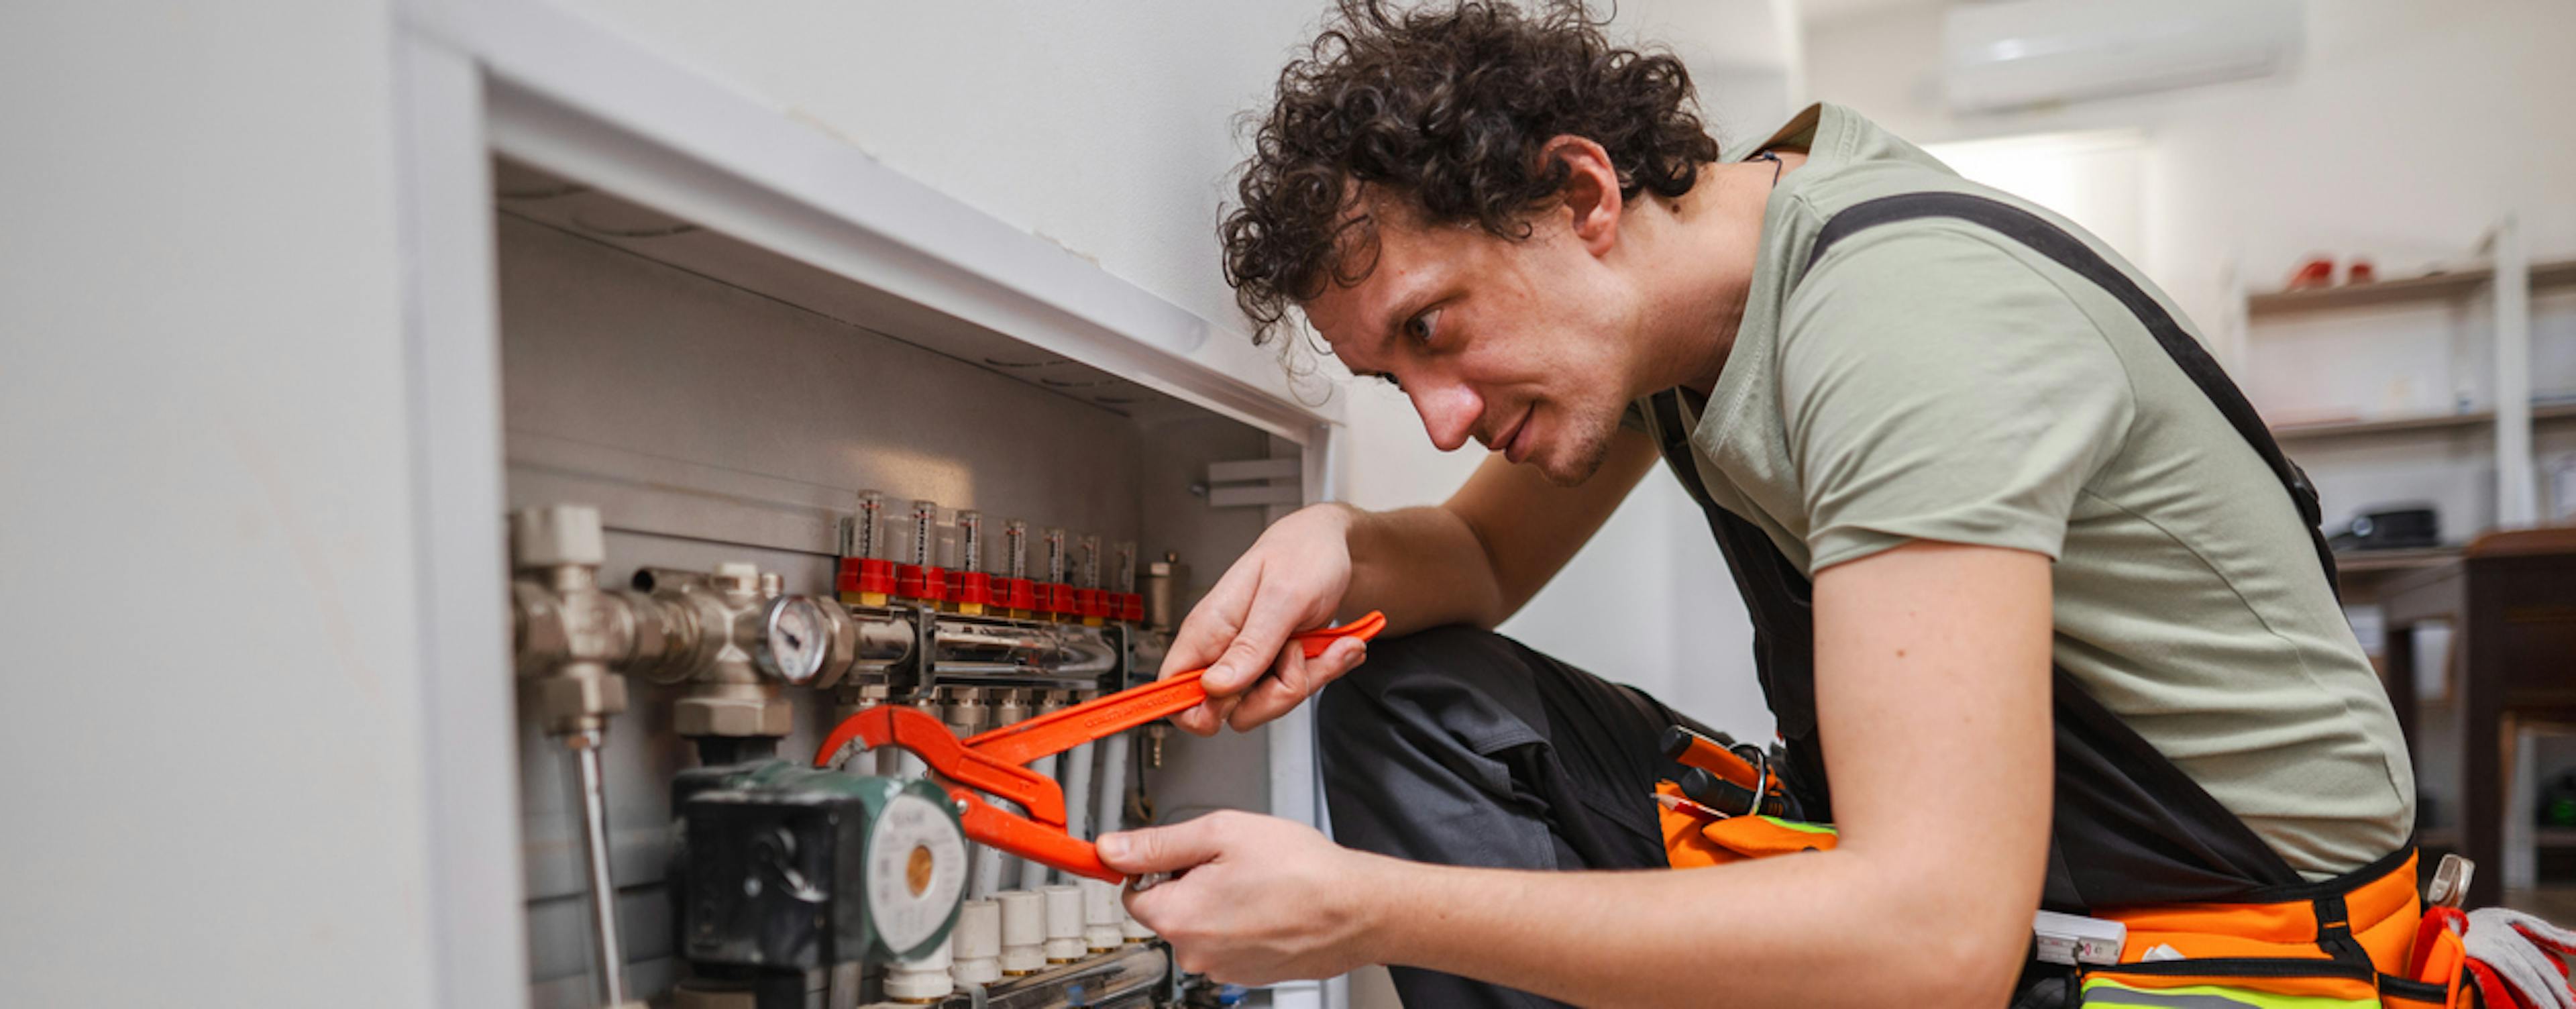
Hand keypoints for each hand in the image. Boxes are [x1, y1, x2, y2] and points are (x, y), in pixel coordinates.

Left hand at [1100, 811, 1384, 984]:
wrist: (1357, 909)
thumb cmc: (1302, 871)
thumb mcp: (1222, 832)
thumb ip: (1158, 843)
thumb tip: (1112, 849)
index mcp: (1178, 916)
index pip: (1132, 892)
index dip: (1154, 864)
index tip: (1175, 852)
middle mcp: (1194, 952)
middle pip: (1167, 909)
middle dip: (1190, 881)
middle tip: (1231, 860)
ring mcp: (1221, 969)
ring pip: (1199, 926)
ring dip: (1217, 902)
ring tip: (1257, 881)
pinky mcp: (1246, 975)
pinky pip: (1226, 942)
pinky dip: (1239, 922)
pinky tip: (1268, 903)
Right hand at [1163, 503, 1371, 734]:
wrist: (1334, 547)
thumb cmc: (1303, 555)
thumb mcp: (1282, 598)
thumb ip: (1249, 646)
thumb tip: (1213, 687)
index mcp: (1208, 629)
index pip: (1172, 687)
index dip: (1196, 710)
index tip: (1232, 701)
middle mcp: (1224, 649)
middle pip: (1231, 711)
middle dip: (1277, 693)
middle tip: (1295, 652)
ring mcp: (1251, 661)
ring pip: (1269, 704)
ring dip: (1308, 678)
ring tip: (1319, 641)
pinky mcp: (1275, 666)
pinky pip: (1294, 691)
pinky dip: (1322, 671)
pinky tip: (1332, 646)